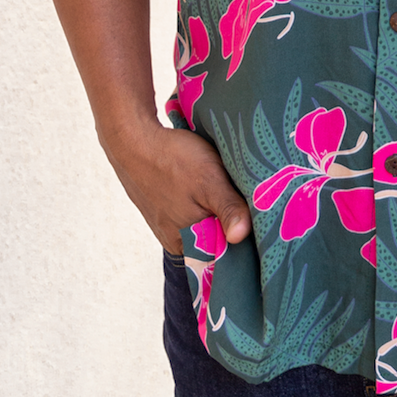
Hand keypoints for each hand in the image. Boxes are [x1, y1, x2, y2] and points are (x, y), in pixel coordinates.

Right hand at [103, 121, 252, 254]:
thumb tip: (241, 237)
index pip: (225, 256)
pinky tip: (208, 187)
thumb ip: (228, 209)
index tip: (262, 225)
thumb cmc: (172, 159)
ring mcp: (168, 227)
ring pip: (204, 226)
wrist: (133, 140)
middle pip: (215, 241)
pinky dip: (202, 204)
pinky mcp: (164, 212)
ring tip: (227, 191)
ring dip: (217, 212)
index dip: (246, 242)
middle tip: (250, 203)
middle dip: (233, 225)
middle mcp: (176, 242)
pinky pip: (190, 216)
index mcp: (187, 243)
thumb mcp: (209, 181)